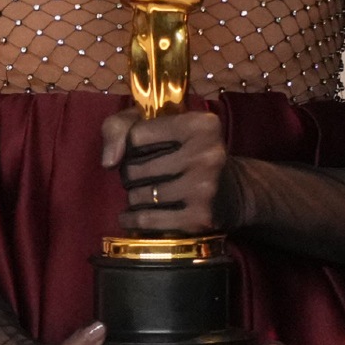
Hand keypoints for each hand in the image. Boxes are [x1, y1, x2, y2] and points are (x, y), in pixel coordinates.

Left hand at [100, 107, 239, 232]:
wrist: (235, 191)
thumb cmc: (186, 151)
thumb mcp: (157, 124)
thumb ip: (119, 127)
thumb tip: (108, 161)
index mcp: (200, 125)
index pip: (135, 135)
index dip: (129, 145)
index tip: (140, 150)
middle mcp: (207, 154)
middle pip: (134, 167)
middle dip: (130, 173)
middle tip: (144, 175)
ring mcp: (205, 188)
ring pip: (138, 195)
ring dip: (133, 196)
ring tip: (146, 193)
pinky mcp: (201, 217)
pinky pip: (147, 219)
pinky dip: (132, 219)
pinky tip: (132, 216)